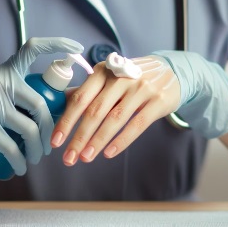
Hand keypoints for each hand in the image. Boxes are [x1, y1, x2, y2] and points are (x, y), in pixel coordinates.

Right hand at [0, 37, 83, 180]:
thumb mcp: (5, 99)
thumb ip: (28, 96)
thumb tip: (72, 98)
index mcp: (7, 70)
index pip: (32, 47)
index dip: (56, 44)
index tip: (78, 48)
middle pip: (39, 104)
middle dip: (50, 131)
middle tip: (49, 147)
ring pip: (28, 129)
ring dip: (37, 151)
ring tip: (35, 160)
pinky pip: (10, 146)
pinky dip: (20, 162)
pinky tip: (20, 168)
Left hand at [51, 52, 227, 165]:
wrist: (171, 70)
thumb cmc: (132, 77)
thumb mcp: (110, 76)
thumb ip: (89, 89)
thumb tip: (62, 101)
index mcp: (103, 70)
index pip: (81, 97)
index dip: (67, 120)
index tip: (56, 141)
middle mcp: (120, 77)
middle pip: (95, 110)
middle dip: (79, 136)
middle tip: (69, 157)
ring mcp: (140, 88)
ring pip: (114, 119)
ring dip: (98, 141)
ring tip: (86, 157)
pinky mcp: (157, 100)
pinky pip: (137, 124)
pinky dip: (121, 140)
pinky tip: (109, 153)